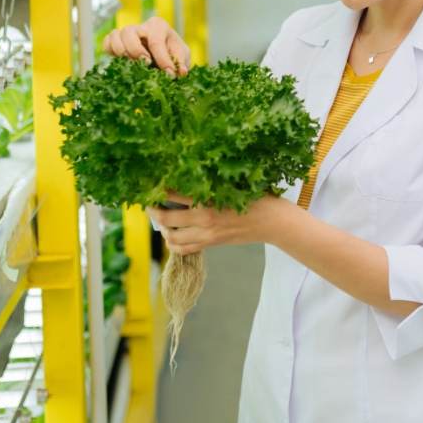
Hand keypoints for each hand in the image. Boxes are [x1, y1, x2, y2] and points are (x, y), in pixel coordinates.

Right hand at [102, 15, 190, 74]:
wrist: (163, 55)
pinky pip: (106, 43)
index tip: (169, 74)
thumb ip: (182, 61)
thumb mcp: (182, 55)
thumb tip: (180, 72)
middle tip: (147, 64)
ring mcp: (126, 33)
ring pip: (115, 36)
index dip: (162, 59)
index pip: (156, 41)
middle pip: (128, 32)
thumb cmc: (173, 52)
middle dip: (136, 51)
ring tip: (133, 63)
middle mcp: (140, 27)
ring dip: (122, 52)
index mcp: (158, 26)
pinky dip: (111, 52)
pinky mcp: (116, 42)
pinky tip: (123, 62)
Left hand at [147, 194, 283, 254]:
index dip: (159, 190)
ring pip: (173, 239)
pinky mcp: (212, 245)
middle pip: (167, 219)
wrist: (273, 222)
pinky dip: (175, 244)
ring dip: (163, 230)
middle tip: (150, 203)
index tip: (151, 184)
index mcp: (210, 202)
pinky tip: (174, 235)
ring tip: (162, 220)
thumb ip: (213, 182)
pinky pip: (185, 249)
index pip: (175, 195)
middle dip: (154, 212)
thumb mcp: (235, 184)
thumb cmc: (258, 197)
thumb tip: (192, 172)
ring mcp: (207, 236)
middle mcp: (204, 221)